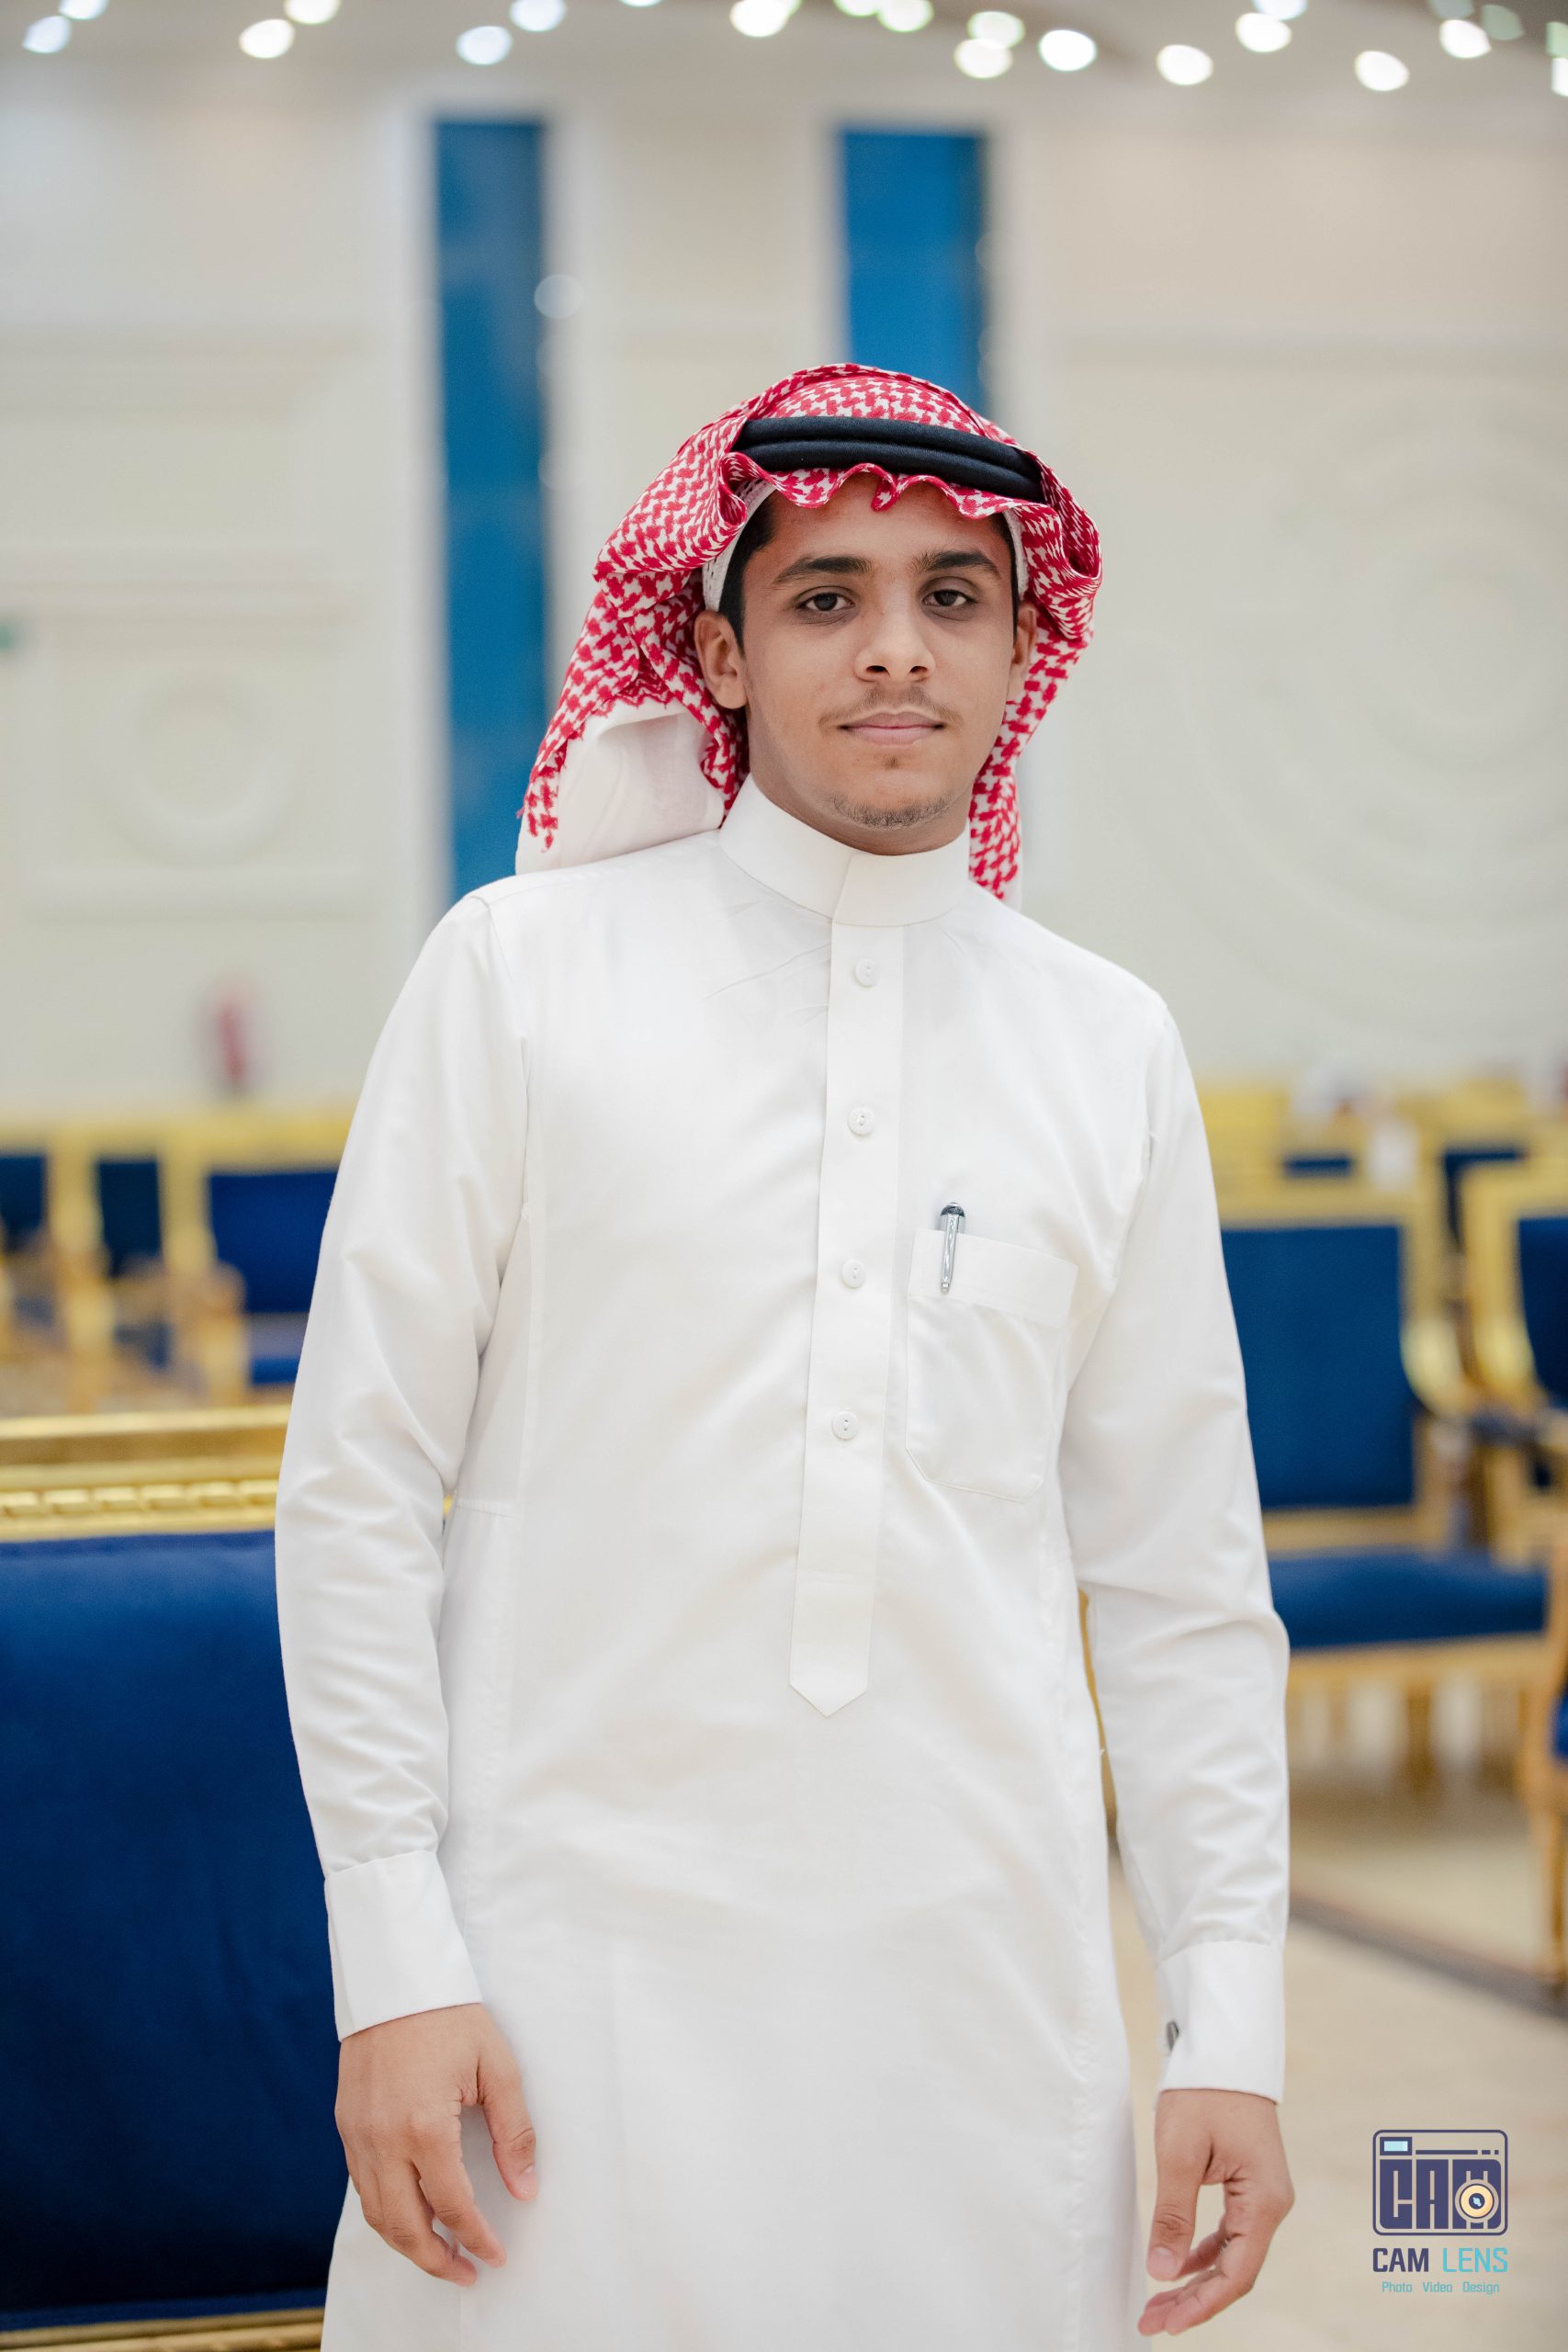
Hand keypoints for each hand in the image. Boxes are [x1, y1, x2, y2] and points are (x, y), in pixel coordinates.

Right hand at [335, 2001, 537, 2283]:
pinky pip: (362, 2186)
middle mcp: (382, 2140)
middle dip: (436, 2261)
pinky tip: (412, 2210)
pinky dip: (386, 2211)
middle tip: (466, 2273)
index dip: (476, 2239)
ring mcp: (358, 2135)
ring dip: (407, 2242)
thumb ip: (513, 2133)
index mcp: (424, 2127)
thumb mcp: (497, 2067)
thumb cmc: (449, 2017)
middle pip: (403, 2227)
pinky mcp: (346, 2125)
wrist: (395, 1979)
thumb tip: (524, 2187)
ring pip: (376, 2214)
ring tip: (441, 2253)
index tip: (494, 2256)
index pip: (452, 2207)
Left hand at [1138, 2087, 1292, 2334]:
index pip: (1236, 2273)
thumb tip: (1162, 2272)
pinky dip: (1204, 2253)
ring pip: (1232, 2255)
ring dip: (1197, 2280)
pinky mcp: (1251, 2185)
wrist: (1224, 2048)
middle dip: (1194, 2300)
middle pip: (1236, 2271)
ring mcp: (1264, 2195)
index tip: (1165, 2323)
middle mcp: (1272, 2204)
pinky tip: (1178, 2265)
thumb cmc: (1204, 2093)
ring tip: (1159, 2302)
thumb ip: (1174, 2215)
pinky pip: (1231, 2233)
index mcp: (1265, 2201)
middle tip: (1153, 2320)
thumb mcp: (1180, 2153)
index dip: (1201, 2304)